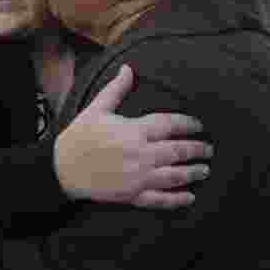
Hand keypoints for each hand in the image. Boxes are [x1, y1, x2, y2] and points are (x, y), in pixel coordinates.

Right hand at [54, 64, 211, 208]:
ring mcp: (138, 177)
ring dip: (193, 172)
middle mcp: (141, 154)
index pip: (171, 125)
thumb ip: (116, 89)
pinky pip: (160, 199)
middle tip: (209, 148)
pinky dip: (177, 199)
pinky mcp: (132, 195)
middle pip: (178, 150)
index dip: (188, 124)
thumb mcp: (96, 109)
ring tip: (204, 169)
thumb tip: (128, 69)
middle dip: (197, 149)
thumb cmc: (78, 138)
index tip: (198, 125)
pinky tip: (189, 197)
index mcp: (134, 130)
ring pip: (175, 175)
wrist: (61, 169)